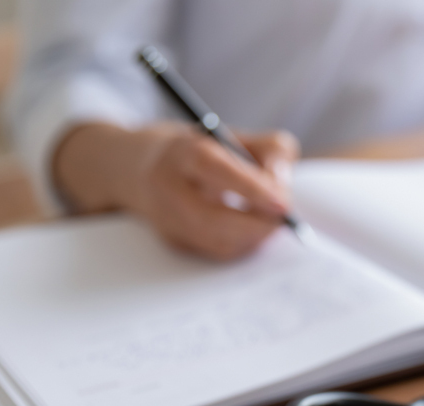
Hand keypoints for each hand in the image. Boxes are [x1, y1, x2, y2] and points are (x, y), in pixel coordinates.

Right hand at [54, 122, 300, 259]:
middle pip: (213, 219)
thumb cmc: (199, 151)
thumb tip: (283, 185)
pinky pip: (219, 252)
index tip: (284, 203)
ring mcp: (166, 220)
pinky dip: (245, 243)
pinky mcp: (174, 242)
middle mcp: (166, 188)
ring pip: (219, 243)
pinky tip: (252, 228)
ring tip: (271, 219)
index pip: (214, 169)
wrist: (137, 168)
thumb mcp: (235, 136)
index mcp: (181, 152)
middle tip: (286, 217)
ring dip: (256, 236)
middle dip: (259, 224)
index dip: (252, 188)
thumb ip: (270, 150)